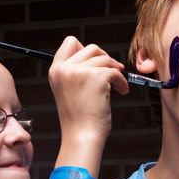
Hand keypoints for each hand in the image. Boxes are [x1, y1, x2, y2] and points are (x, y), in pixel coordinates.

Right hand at [49, 36, 129, 152]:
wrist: (82, 137)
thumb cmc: (79, 119)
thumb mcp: (69, 90)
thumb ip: (76, 72)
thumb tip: (99, 56)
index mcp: (55, 71)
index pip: (70, 42)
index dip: (86, 49)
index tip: (96, 63)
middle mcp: (64, 68)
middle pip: (91, 48)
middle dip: (105, 59)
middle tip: (114, 71)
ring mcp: (79, 71)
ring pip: (105, 59)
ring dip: (115, 72)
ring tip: (118, 87)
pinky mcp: (96, 76)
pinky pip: (115, 71)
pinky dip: (122, 81)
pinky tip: (122, 91)